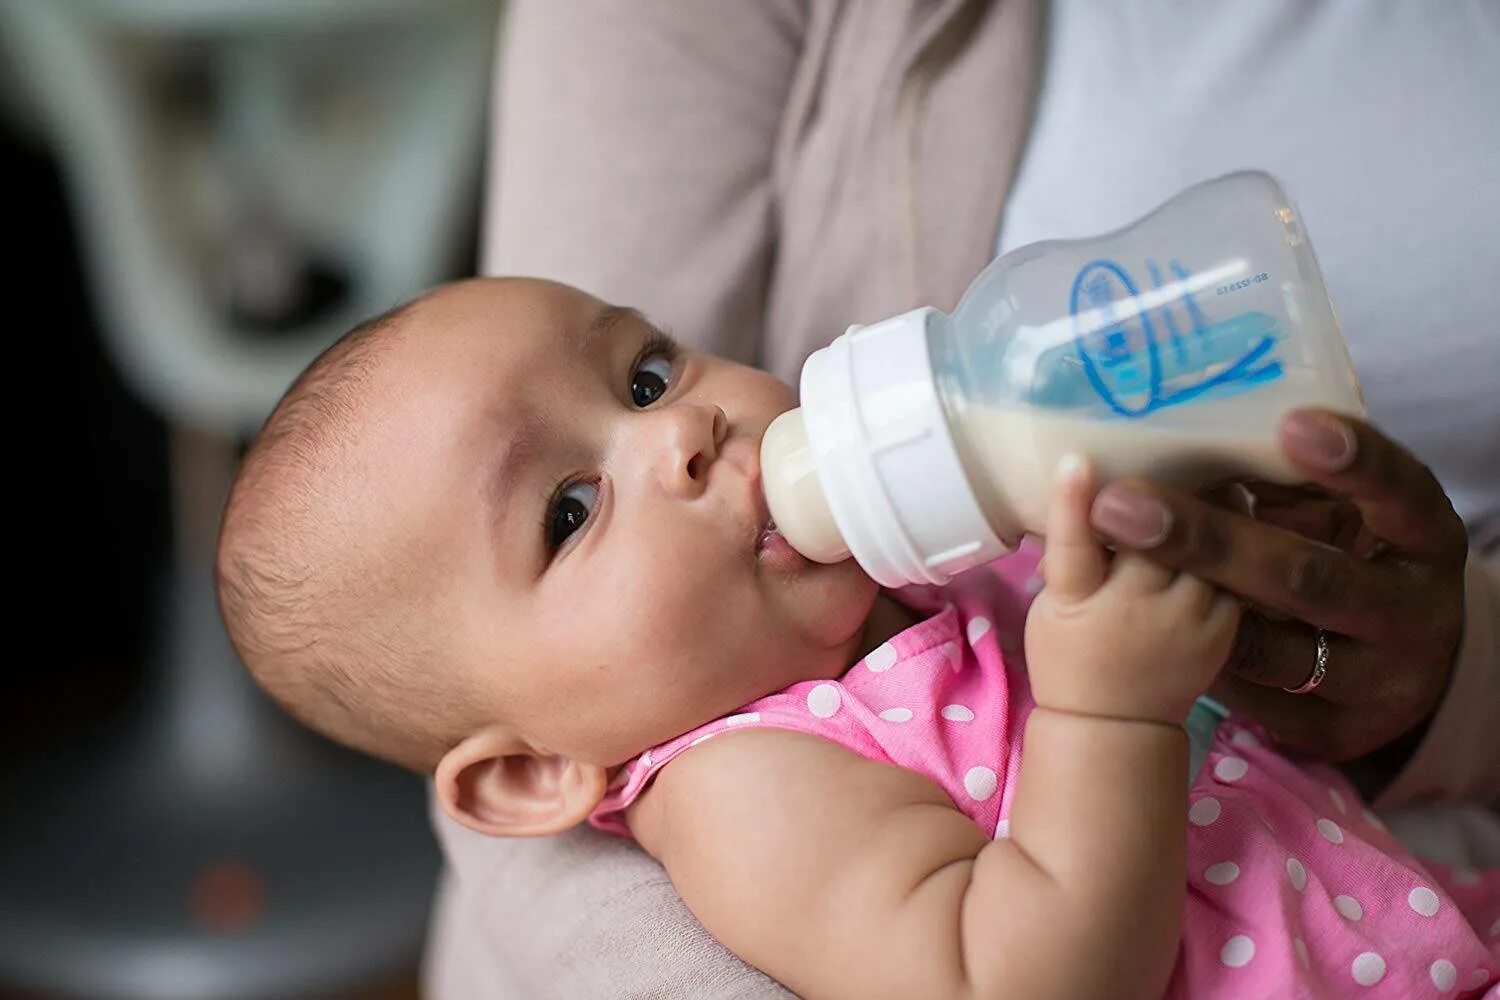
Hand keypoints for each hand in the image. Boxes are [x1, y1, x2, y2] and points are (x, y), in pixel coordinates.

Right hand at [1027, 456, 1240, 726]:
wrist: (1114, 724)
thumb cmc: (1070, 653)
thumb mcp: (1052, 601)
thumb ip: (1071, 547)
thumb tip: (1083, 477)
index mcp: (1079, 600)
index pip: (1075, 546)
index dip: (1073, 503)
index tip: (1075, 462)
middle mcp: (1135, 607)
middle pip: (1156, 534)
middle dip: (1167, 490)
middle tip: (1184, 445)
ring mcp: (1186, 618)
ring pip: (1206, 546)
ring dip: (1214, 506)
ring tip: (1222, 473)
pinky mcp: (1225, 628)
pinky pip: (1235, 571)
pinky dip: (1239, 540)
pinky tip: (1240, 515)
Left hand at [1087, 409, 1467, 762]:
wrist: (1401, 670)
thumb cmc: (1352, 559)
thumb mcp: (1347, 515)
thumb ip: (1295, 482)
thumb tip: (1195, 435)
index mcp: (1425, 539)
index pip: (1399, 491)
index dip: (1352, 460)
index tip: (1290, 425)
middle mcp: (1409, 611)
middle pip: (1306, 578)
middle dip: (1209, 541)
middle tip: (1121, 505)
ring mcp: (1376, 679)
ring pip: (1274, 648)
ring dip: (1186, 607)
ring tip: (1110, 558)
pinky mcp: (1335, 730)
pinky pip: (1254, 696)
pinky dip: (1197, 662)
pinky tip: (1137, 626)